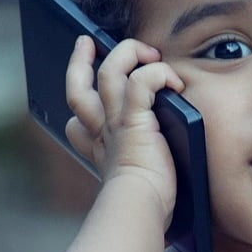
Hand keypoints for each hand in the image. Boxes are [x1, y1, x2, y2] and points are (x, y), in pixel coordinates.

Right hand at [65, 36, 185, 221]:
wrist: (140, 209)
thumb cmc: (145, 204)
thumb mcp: (137, 184)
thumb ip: (143, 168)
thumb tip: (162, 168)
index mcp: (101, 149)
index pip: (77, 124)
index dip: (80, 110)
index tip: (86, 104)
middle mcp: (102, 132)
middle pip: (77, 87)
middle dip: (79, 61)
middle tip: (88, 42)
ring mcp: (115, 122)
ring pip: (109, 70)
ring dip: (128, 53)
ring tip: (148, 53)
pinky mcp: (134, 119)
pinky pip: (141, 80)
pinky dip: (157, 74)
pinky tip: (174, 83)